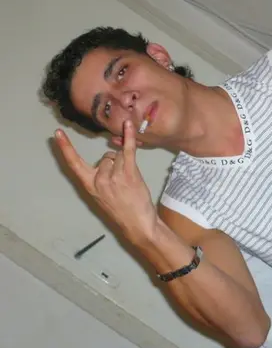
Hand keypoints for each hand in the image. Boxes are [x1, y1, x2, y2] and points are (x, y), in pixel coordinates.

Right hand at [54, 120, 156, 245]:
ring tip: (129, 181)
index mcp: (89, 185)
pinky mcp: (130, 173)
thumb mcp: (101, 196)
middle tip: (122, 182)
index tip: (57, 134)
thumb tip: (109, 158)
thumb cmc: (121, 210)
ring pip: (118, 157)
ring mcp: (114, 176)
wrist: (137, 224)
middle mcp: (99, 180)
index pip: (74, 163)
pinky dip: (129, 136)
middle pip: (105, 157)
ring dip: (125, 164)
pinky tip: (128, 124)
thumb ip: (100, 177)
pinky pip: (129, 150)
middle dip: (114, 163)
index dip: (65, 148)